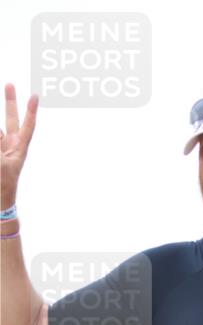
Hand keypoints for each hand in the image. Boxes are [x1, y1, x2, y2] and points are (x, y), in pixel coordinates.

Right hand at [1, 84, 38, 207]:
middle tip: (10, 84)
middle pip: (11, 118)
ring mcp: (2, 147)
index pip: (27, 125)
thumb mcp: (1, 163)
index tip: (35, 95)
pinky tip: (1, 143)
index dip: (31, 111)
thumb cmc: (4, 184)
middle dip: (10, 101)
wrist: (0, 200)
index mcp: (19, 148)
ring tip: (4, 127)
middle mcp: (11, 145)